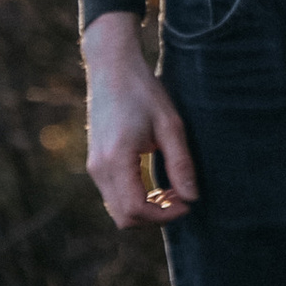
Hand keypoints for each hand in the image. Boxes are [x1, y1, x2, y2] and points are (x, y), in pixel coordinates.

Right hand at [82, 9, 198, 227]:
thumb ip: (180, 163)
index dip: (164, 215)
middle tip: (181, 198)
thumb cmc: (143, 91)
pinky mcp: (95, 162)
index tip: (187, 203)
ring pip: (117, 209)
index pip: (136, 209)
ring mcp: (94, 166)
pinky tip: (156, 183)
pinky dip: (135, 197)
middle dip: (155, 216)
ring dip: (146, 208)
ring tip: (172, 189)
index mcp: (116, 159)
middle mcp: (99, 168)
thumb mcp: (170, 125)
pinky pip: (113, 195)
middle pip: (123, 217)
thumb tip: (191, 198)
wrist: (112, 68)